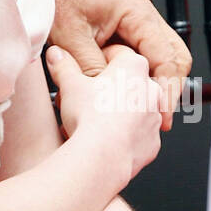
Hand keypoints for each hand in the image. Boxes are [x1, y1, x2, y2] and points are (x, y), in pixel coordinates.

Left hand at [36, 0, 191, 131]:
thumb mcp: (70, 35)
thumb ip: (93, 68)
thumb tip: (108, 99)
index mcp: (137, 14)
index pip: (168, 58)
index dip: (168, 90)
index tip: (162, 116)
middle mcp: (142, 16)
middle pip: (174, 57)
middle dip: (168, 88)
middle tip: (158, 117)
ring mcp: (132, 20)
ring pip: (158, 56)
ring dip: (150, 81)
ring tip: (137, 107)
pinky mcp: (119, 24)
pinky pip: (138, 51)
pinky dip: (134, 71)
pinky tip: (118, 89)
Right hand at [47, 44, 162, 183]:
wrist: (103, 157)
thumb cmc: (90, 117)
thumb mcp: (69, 84)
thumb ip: (63, 65)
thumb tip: (56, 54)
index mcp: (133, 67)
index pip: (117, 53)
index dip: (98, 60)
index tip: (87, 70)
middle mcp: (151, 90)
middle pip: (128, 82)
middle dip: (110, 89)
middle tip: (88, 98)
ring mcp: (154, 117)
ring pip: (135, 109)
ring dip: (119, 112)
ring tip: (94, 121)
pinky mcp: (152, 142)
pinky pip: (138, 134)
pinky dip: (125, 136)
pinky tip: (106, 140)